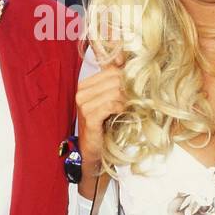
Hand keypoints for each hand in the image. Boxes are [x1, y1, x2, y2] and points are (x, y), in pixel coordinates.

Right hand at [75, 42, 125, 187]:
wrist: (93, 149)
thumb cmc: (102, 124)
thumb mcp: (108, 101)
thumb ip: (115, 84)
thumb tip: (128, 66)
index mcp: (85, 85)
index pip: (111, 70)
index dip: (125, 78)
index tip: (132, 89)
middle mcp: (81, 92)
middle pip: (114, 80)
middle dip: (127, 90)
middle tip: (132, 100)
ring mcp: (83, 104)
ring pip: (114, 92)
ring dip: (125, 100)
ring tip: (127, 108)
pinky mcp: (89, 117)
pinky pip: (110, 105)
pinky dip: (119, 108)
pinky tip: (121, 113)